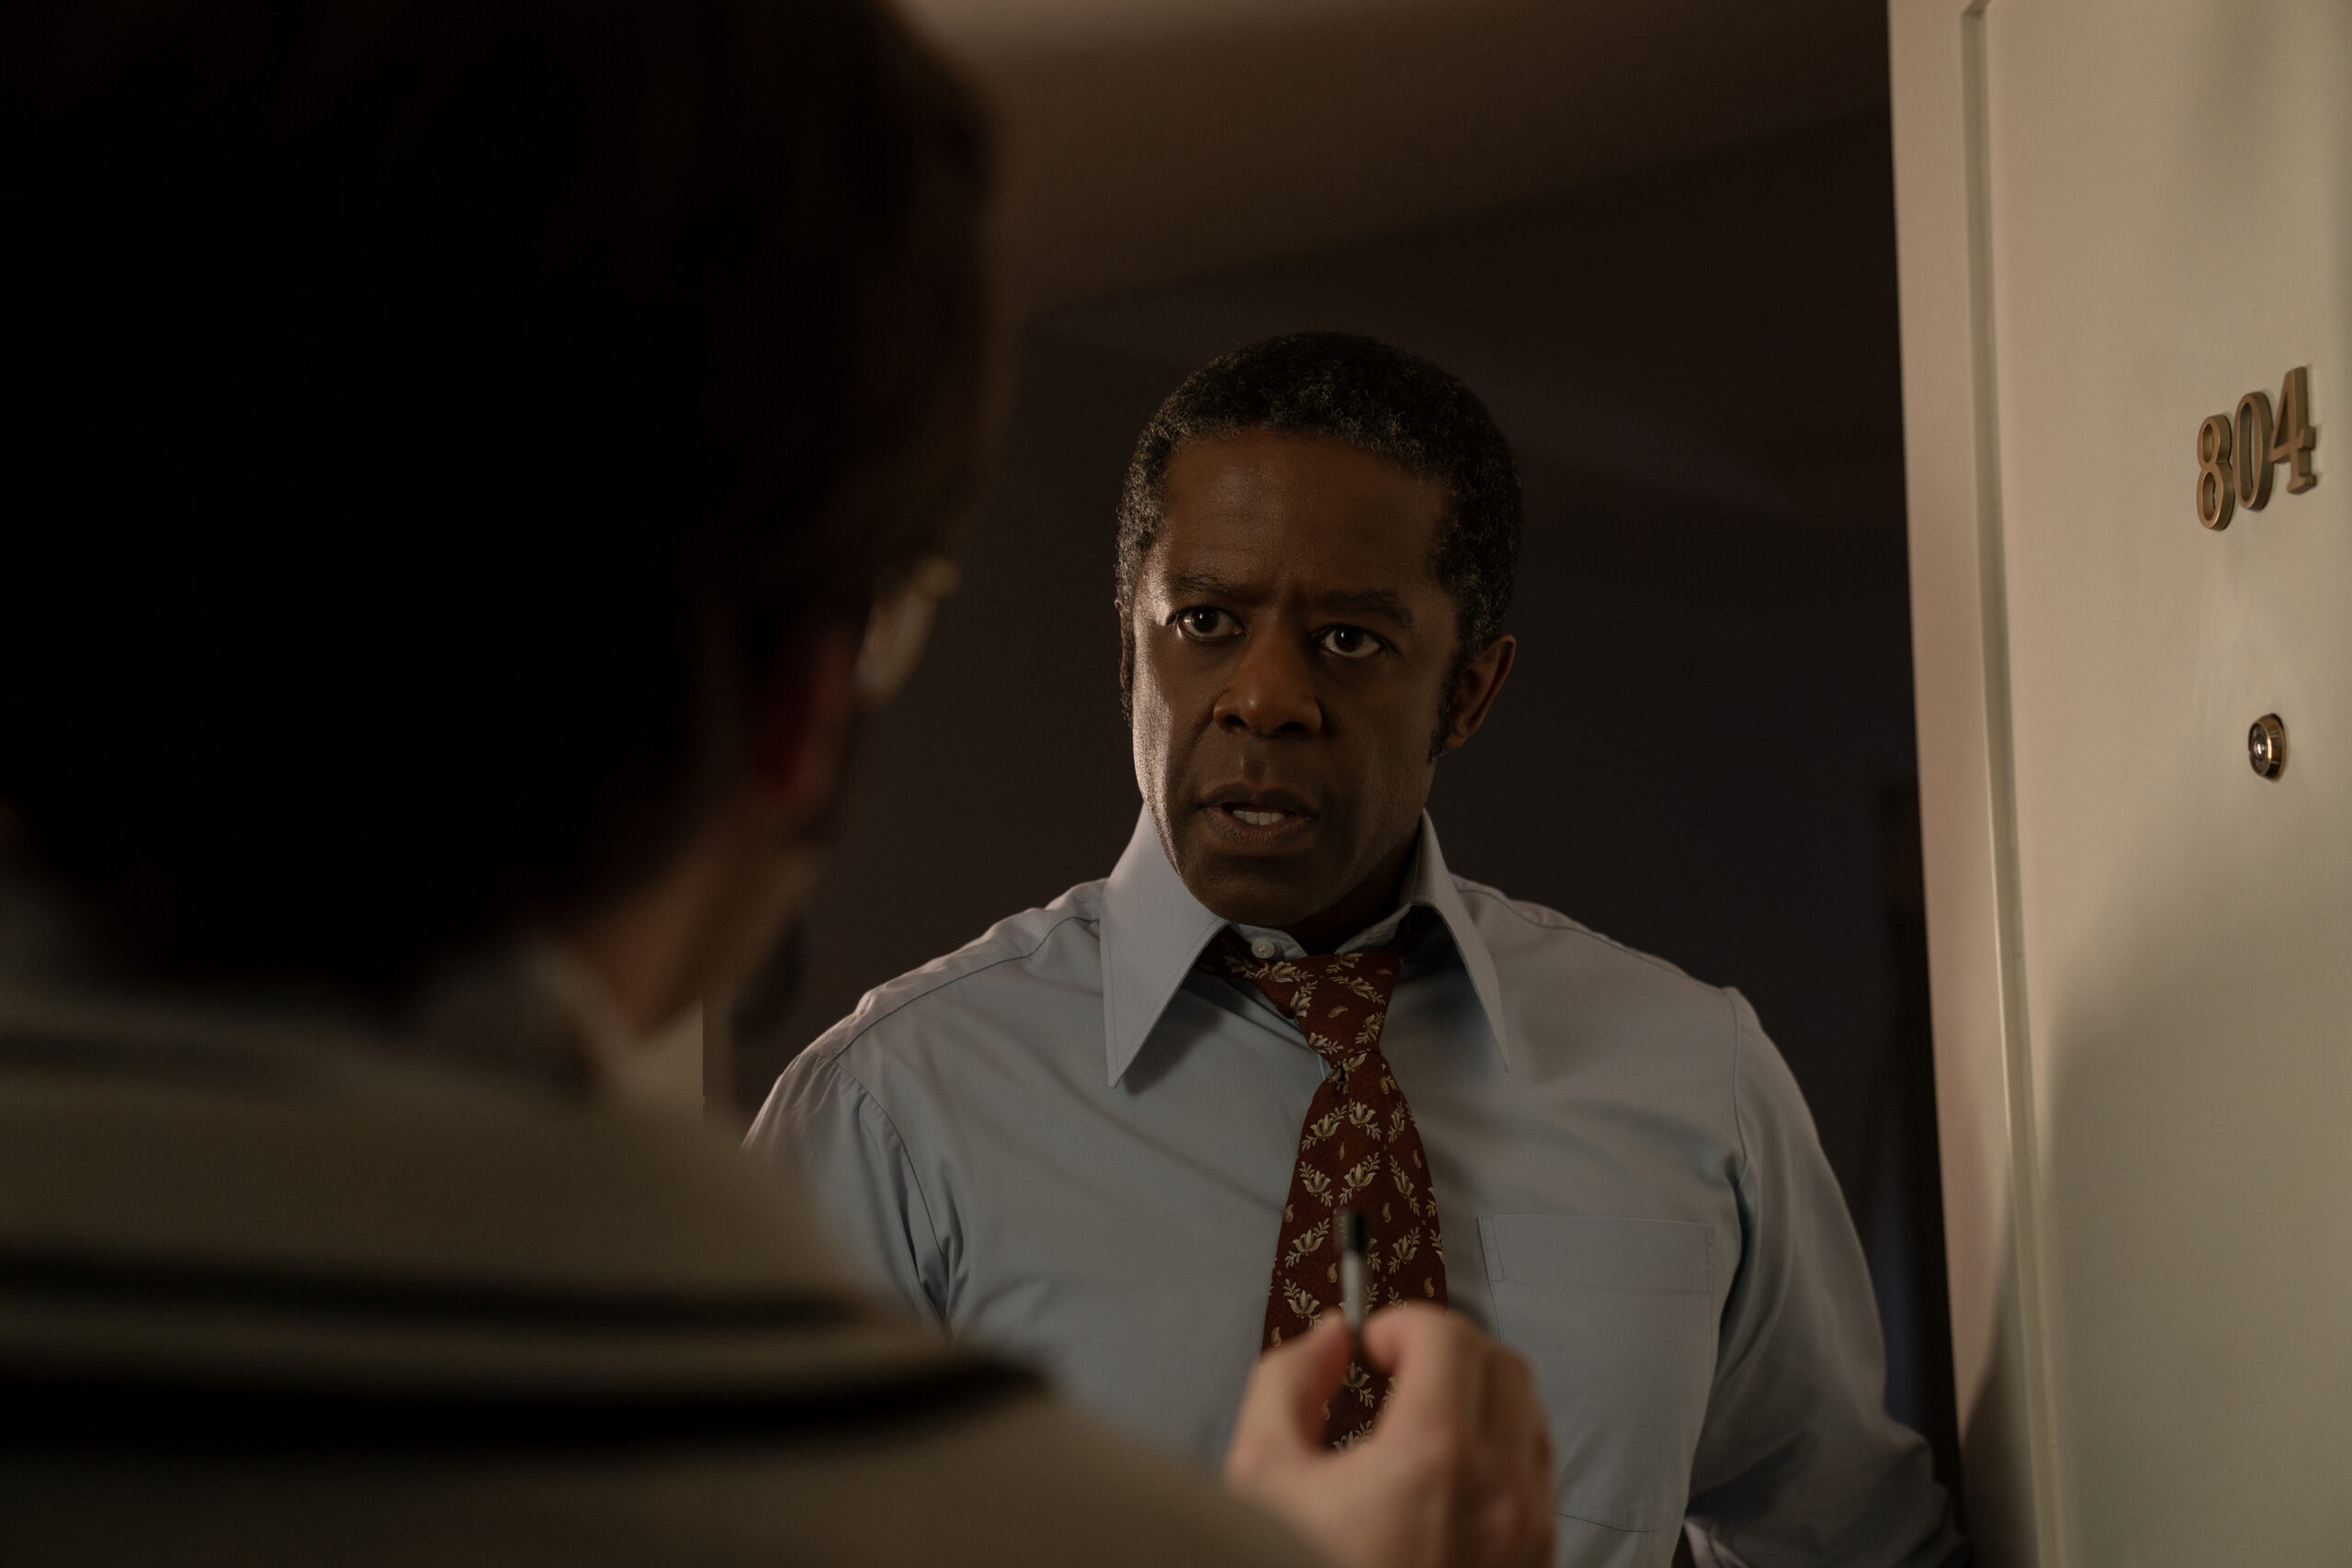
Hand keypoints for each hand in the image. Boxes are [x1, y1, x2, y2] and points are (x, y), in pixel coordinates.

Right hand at [1223, 1304, 1553, 1567]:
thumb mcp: (1260, 1474)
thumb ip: (1287, 1382)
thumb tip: (1328, 1339)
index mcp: (1433, 1457)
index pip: (1448, 1336)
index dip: (1402, 1323)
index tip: (1370, 1348)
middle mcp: (1499, 1492)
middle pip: (1502, 1364)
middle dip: (1445, 1350)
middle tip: (1393, 1372)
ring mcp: (1526, 1533)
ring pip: (1529, 1415)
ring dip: (1478, 1396)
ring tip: (1417, 1423)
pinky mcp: (1536, 1565)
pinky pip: (1537, 1473)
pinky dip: (1499, 1449)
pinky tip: (1443, 1476)